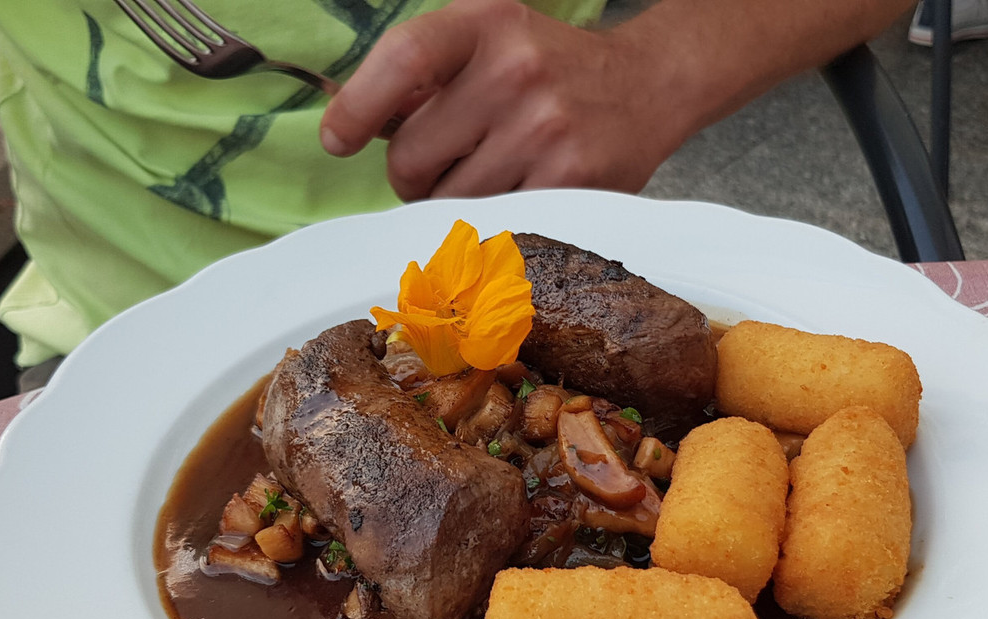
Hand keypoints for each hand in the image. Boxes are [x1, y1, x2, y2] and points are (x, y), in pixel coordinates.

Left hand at [319, 0, 694, 200]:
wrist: (649, 84)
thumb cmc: (551, 67)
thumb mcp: (491, 40)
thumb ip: (426, 75)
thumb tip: (354, 122)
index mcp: (487, 24)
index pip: (403, 59)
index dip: (358, 106)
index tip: (337, 140)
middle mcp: (516, 72)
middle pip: (414, 155)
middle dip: (412, 176)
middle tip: (440, 167)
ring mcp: (546, 130)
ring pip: (450, 202)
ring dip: (452, 204)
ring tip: (484, 180)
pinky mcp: (572, 181)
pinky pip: (495, 225)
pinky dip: (491, 223)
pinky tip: (512, 196)